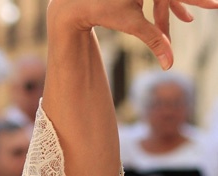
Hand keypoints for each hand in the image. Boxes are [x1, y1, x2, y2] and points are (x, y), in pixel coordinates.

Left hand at [48, 0, 217, 69]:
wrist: (77, 2)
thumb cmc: (103, 10)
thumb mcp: (132, 25)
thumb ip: (155, 41)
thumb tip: (169, 65)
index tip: (216, 4)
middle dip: (186, 4)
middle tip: (214, 5)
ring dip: (173, 10)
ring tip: (188, 18)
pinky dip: (165, 6)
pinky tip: (178, 16)